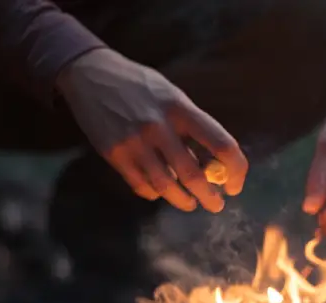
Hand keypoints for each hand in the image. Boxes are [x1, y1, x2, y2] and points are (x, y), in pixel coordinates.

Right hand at [57, 48, 247, 212]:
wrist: (89, 74)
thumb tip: (213, 164)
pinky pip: (141, 185)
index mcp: (181, 108)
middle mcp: (159, 126)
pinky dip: (155, 193)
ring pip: (166, 187)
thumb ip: (191, 126)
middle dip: (210, 197)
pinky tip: (160, 191)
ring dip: (183, 200)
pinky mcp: (114, 154)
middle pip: (193, 175)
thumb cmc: (140, 85)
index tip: (235, 184)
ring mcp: (134, 143)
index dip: (236, 169)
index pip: (221, 144)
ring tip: (190, 203)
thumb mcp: (172, 95)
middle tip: (216, 205)